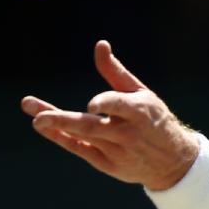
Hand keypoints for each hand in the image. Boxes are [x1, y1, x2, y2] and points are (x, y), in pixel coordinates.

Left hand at [21, 40, 199, 190]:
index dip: (106, 105)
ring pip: (82, 137)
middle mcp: (127, 133)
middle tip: (38, 116)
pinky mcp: (108, 164)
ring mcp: (116, 151)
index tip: (92, 105)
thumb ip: (116, 72)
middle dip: (64, 120)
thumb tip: (100, 45)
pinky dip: (62, 138)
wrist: (173, 162)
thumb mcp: (142, 93)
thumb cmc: (155, 120)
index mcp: (139, 112)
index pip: (120, 107)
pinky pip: (80, 150)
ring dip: (56, 127)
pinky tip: (44, 128)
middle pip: (92, 127)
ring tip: (35, 118)